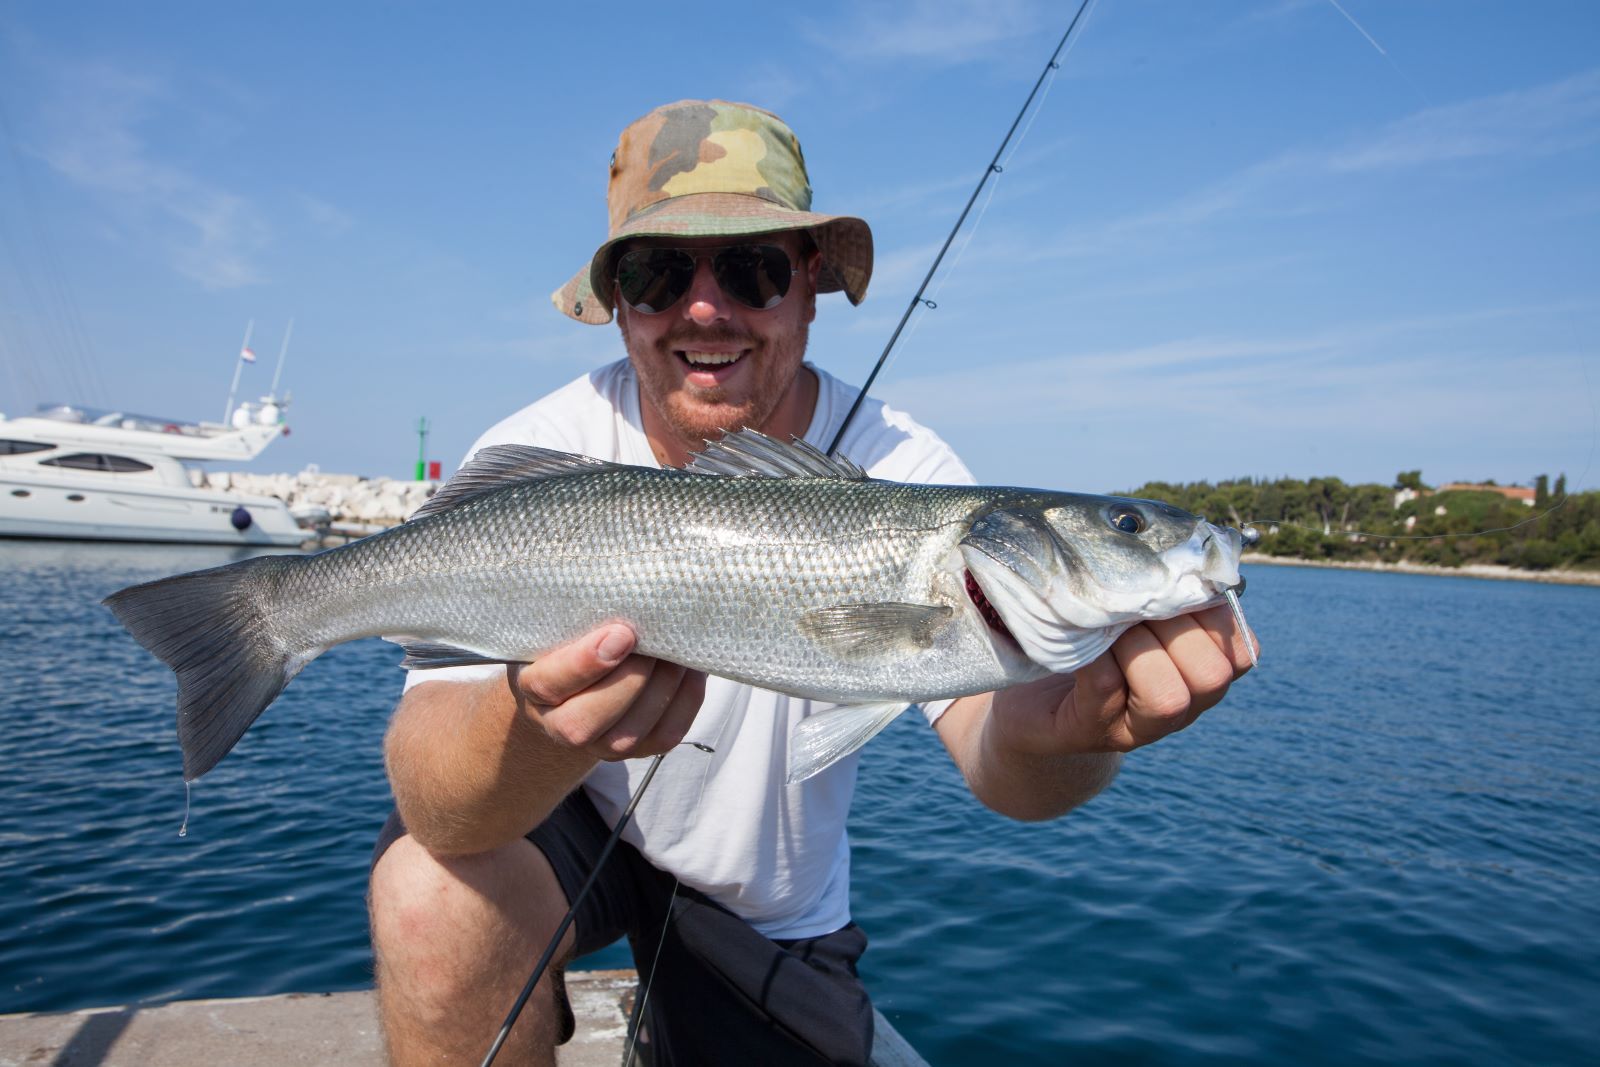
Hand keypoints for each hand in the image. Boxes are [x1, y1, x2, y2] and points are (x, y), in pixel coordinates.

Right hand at [513, 624, 706, 761]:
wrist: (588, 684)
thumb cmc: (576, 642)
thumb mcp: (566, 626)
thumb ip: (580, 617)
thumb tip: (625, 591)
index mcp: (535, 691)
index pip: (549, 684)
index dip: (586, 662)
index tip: (622, 634)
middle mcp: (561, 727)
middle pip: (588, 720)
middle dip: (630, 678)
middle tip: (654, 641)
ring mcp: (602, 745)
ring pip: (632, 731)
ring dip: (663, 685)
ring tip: (675, 648)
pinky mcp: (641, 748)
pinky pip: (667, 733)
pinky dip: (685, 698)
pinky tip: (688, 668)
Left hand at [990, 603, 1256, 757]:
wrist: (1037, 704)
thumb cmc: (1095, 642)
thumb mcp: (1137, 611)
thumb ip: (1163, 587)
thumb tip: (1169, 539)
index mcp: (1203, 670)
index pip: (1241, 649)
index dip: (1212, 611)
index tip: (1174, 586)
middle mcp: (1184, 707)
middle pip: (1213, 675)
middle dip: (1174, 630)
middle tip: (1138, 612)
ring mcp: (1140, 727)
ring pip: (1169, 697)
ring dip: (1137, 650)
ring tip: (1110, 632)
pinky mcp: (1092, 730)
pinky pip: (1106, 689)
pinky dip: (1094, 658)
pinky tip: (1080, 643)